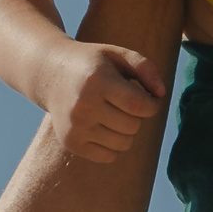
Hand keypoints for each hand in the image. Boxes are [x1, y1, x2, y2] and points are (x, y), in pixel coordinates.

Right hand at [36, 39, 167, 164]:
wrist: (50, 74)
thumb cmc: (93, 64)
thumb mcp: (118, 55)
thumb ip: (145, 67)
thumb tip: (161, 94)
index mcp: (96, 81)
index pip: (138, 105)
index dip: (152, 105)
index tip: (150, 98)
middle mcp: (83, 106)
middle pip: (132, 126)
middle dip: (138, 116)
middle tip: (127, 104)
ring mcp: (75, 127)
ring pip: (124, 144)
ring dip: (127, 131)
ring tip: (116, 114)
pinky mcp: (71, 142)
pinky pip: (109, 156)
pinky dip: (114, 145)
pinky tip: (104, 126)